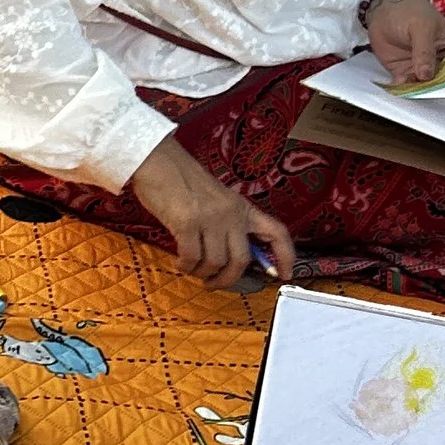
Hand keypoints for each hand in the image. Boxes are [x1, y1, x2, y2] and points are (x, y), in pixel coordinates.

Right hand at [128, 132, 295, 290]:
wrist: (158, 161)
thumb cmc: (182, 182)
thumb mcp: (216, 201)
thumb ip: (227, 224)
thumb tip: (232, 259)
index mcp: (242, 207)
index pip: (276, 232)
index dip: (286, 256)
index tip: (284, 274)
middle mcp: (231, 213)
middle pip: (242, 260)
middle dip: (228, 280)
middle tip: (214, 283)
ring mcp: (211, 218)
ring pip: (216, 263)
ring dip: (202, 273)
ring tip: (191, 268)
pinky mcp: (188, 222)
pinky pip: (192, 258)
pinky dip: (186, 266)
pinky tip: (179, 262)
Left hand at [363, 0, 444, 85]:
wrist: (382, 8)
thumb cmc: (409, 10)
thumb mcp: (421, 27)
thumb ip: (424, 51)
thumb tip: (426, 75)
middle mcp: (442, 60)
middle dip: (437, 89)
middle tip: (431, 95)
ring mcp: (423, 68)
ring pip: (426, 86)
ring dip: (420, 91)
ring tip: (415, 93)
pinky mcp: (405, 72)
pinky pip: (407, 85)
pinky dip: (404, 90)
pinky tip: (402, 91)